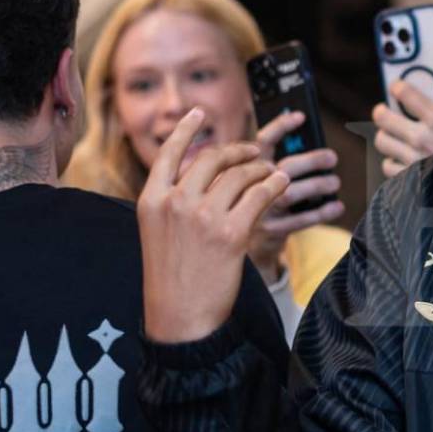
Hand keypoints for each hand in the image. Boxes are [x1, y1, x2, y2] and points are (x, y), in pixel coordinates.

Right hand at [139, 108, 289, 342]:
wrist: (180, 318)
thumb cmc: (172, 280)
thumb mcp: (159, 234)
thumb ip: (173, 203)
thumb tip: (200, 177)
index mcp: (151, 201)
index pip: (168, 154)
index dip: (185, 130)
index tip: (198, 113)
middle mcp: (174, 202)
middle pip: (211, 159)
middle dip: (236, 151)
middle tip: (253, 152)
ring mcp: (202, 216)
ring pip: (240, 175)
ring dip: (260, 169)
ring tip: (272, 172)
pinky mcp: (231, 232)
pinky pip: (259, 195)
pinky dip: (274, 185)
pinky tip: (281, 183)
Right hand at [251, 111, 344, 282]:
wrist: (235, 243)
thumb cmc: (253, 202)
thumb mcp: (255, 179)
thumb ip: (275, 162)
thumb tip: (311, 146)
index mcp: (242, 167)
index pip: (261, 141)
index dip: (280, 126)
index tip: (300, 116)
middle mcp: (246, 187)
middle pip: (281, 168)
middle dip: (310, 160)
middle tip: (331, 158)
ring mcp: (256, 210)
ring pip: (290, 193)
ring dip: (317, 186)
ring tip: (334, 182)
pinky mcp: (268, 231)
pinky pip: (300, 219)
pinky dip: (321, 212)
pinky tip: (336, 206)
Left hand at [372, 66, 432, 177]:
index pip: (406, 95)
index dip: (398, 87)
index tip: (396, 87)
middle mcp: (422, 139)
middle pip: (384, 119)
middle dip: (382, 112)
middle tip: (384, 111)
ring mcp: (414, 160)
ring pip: (383, 142)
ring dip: (387, 137)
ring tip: (393, 137)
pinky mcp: (412, 180)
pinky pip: (389, 167)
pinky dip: (392, 163)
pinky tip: (402, 160)